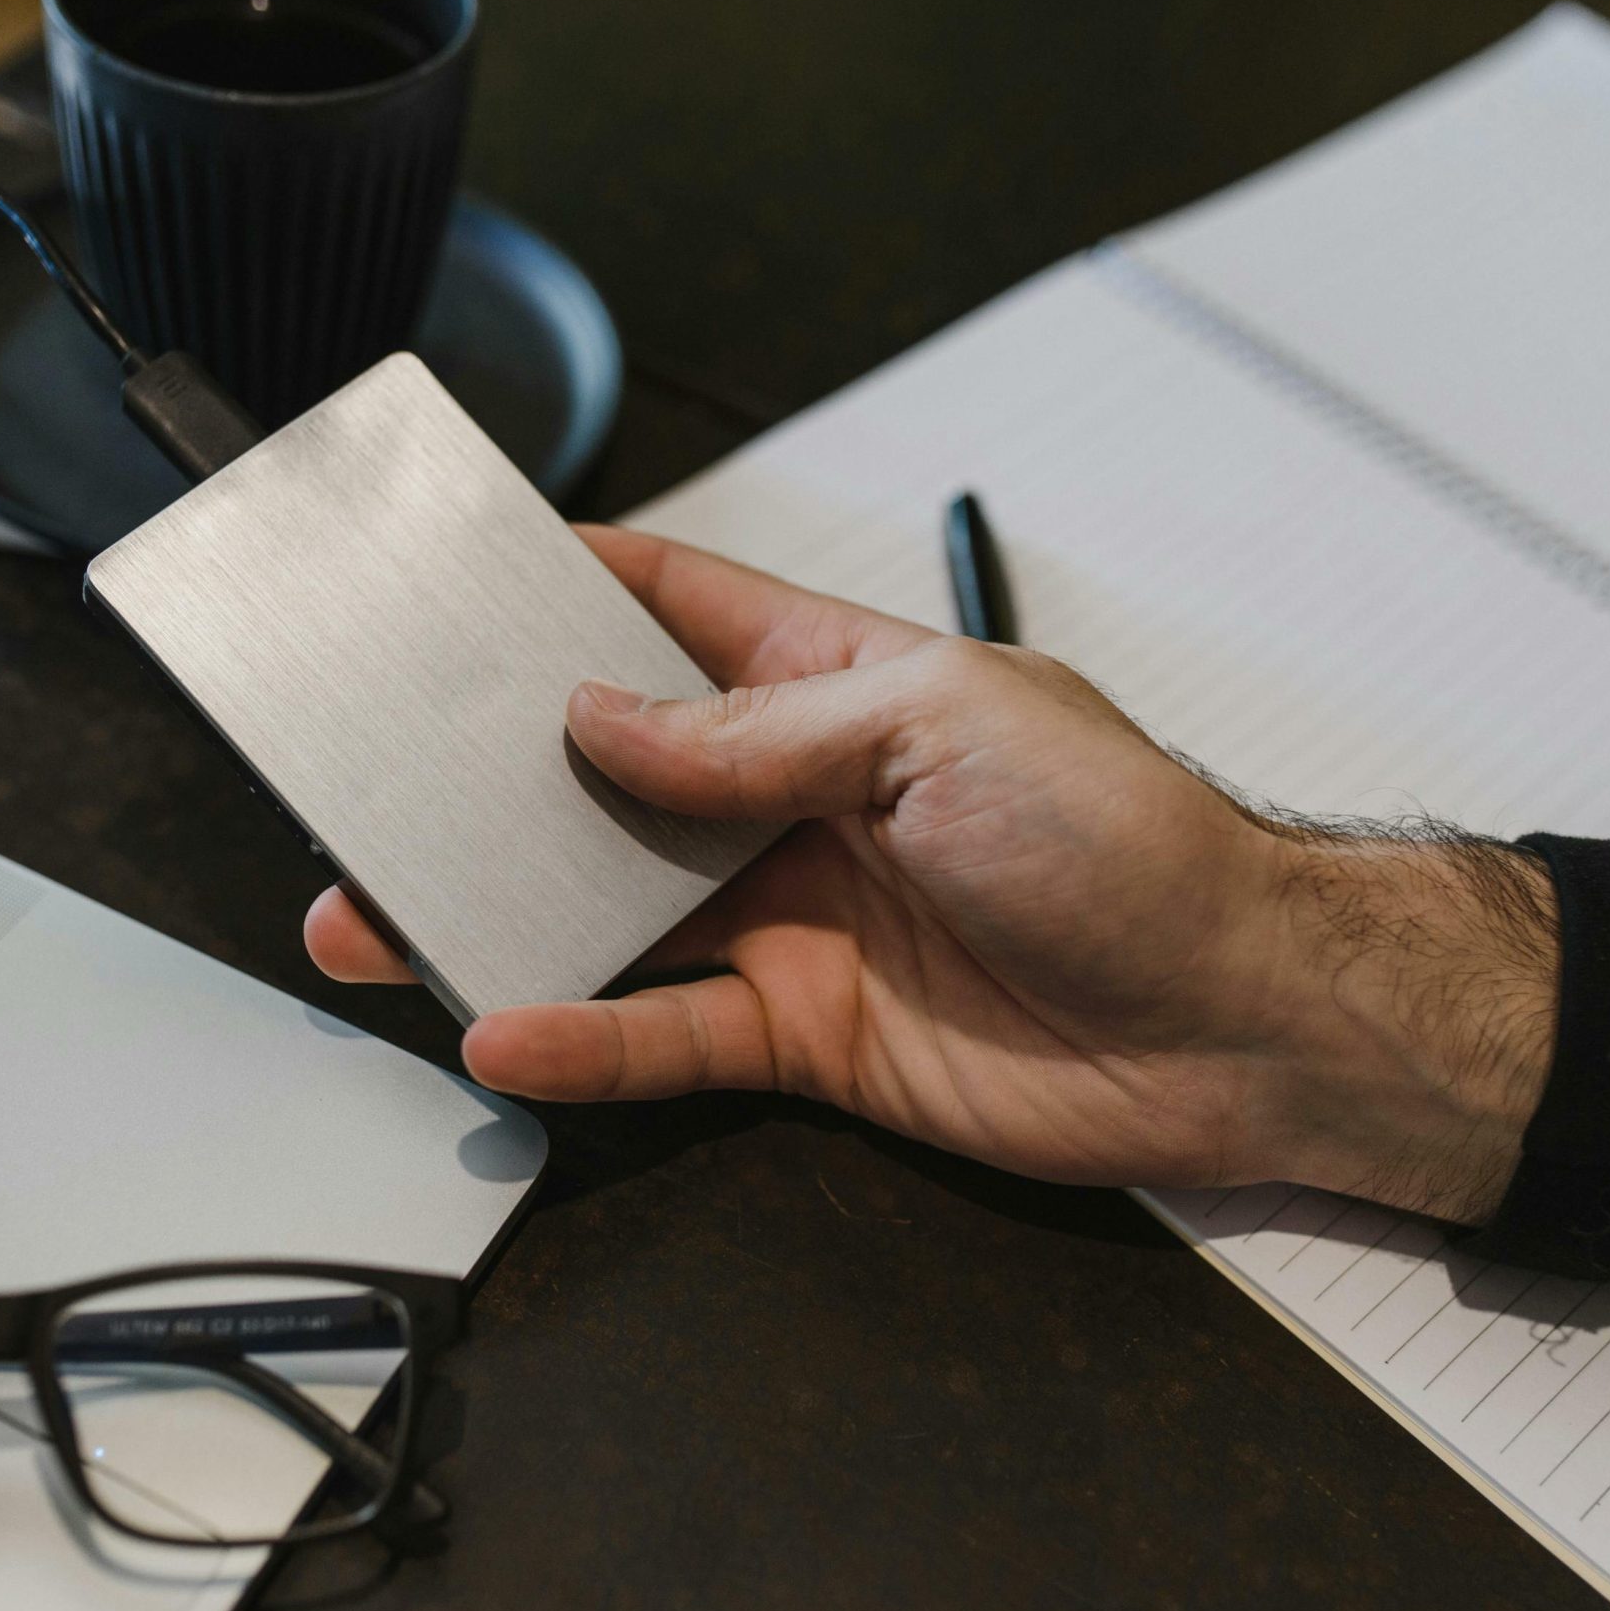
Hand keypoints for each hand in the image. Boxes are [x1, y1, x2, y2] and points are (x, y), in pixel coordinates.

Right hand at [306, 525, 1559, 1222]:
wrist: (1233, 1018)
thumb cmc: (1129, 838)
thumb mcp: (938, 727)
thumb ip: (757, 732)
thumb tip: (604, 723)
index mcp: (837, 684)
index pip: (676, 613)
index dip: (573, 589)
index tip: (460, 575)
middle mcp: (797, 798)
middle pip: (608, 778)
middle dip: (490, 777)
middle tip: (376, 784)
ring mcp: (792, 917)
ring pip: (608, 912)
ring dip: (499, 916)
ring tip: (382, 922)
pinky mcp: (803, 1033)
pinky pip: (664, 1034)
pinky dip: (584, 1036)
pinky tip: (509, 1027)